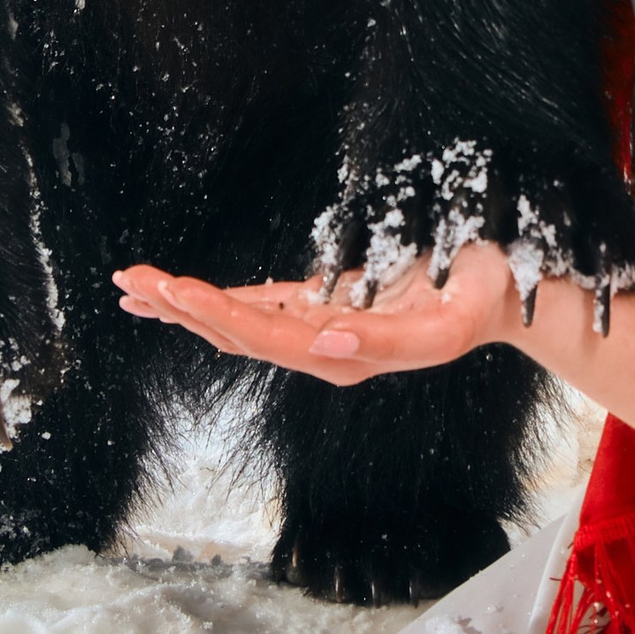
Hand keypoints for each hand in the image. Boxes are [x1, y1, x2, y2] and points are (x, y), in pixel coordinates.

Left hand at [114, 240, 528, 386]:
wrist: (503, 301)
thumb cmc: (478, 299)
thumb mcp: (447, 319)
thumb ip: (388, 336)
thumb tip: (324, 341)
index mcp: (345, 354)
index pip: (264, 335)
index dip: (215, 313)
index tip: (173, 290)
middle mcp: (322, 350)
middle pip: (237, 332)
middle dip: (182, 307)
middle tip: (132, 279)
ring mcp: (317, 333)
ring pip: (238, 323)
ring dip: (184, 305)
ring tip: (134, 284)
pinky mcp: (319, 312)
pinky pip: (256, 307)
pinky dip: (214, 297)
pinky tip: (176, 295)